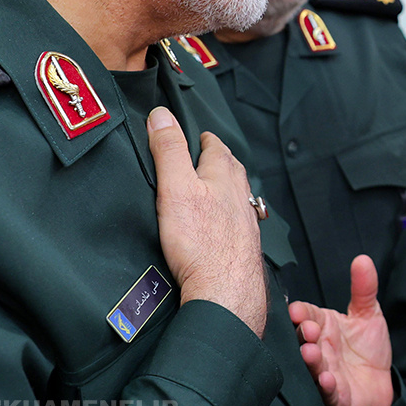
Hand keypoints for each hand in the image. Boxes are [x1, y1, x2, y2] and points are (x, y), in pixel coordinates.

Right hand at [148, 107, 266, 336]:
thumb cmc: (201, 242)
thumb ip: (169, 151)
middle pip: (231, 170)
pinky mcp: (243, 247)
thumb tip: (160, 115)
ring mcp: (245, 223)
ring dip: (227, 188)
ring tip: (216, 186)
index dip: (205, 139)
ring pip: (237, 196)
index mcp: (225, 176)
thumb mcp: (176, 188)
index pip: (216, 148)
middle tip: (207, 156)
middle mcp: (240, 196)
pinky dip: (229, 216)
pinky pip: (237, 223)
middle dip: (219, 161)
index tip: (200, 135)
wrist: (225, 291)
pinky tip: (223, 226)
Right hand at [288, 255, 393, 405]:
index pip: (307, 316)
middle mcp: (320, 349)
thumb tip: (363, 259)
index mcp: (324, 327)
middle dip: (303, 334)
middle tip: (308, 329)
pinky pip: (328, 393)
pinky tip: (327, 379)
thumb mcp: (369, 314)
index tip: (296, 311)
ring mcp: (325, 372)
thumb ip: (365, 288)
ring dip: (311, 360)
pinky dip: (325, 387)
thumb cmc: (368, 348)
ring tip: (310, 352)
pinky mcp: (336, 396)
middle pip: (305, 340)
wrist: (381, 384)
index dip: (301, 313)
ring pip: (312, 367)